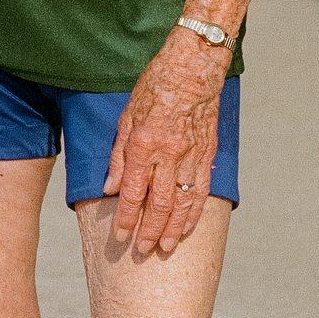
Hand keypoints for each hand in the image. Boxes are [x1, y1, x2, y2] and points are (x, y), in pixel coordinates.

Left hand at [101, 32, 224, 254]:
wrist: (194, 67)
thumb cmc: (156, 85)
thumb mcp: (126, 115)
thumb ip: (118, 154)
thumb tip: (111, 187)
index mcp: (144, 144)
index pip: (133, 192)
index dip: (126, 218)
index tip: (121, 236)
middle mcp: (168, 154)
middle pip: (159, 204)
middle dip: (149, 231)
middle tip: (142, 250)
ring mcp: (191, 156)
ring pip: (183, 202)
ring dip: (172, 229)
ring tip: (164, 247)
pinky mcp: (207, 154)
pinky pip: (201, 190)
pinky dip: (194, 213)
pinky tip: (187, 227)